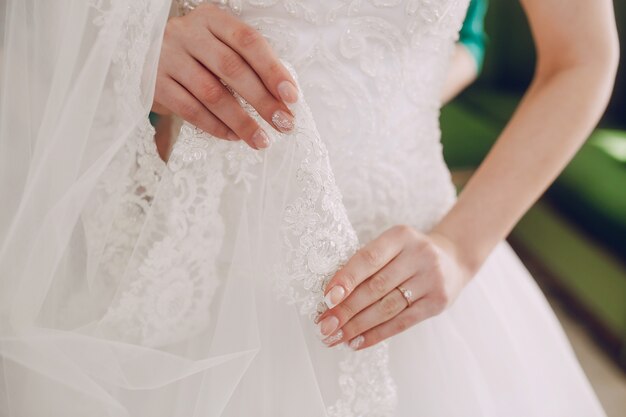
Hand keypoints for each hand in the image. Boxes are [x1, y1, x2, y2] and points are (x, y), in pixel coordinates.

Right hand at [153, 3, 298, 149]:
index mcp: (211, 19)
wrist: (142, 56)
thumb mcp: (218, 45)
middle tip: (284, 124)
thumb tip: (282, 97)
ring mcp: (168, 58)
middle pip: (232, 68)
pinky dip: (215, 126)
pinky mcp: (154, 84)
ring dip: (241, 121)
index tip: (291, 97)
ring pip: (211, 93)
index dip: (272, 69)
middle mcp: (188, 34)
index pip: (248, 41)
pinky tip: (233, 137)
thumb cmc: (195, 55)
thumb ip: (246, 62)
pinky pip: (190, 110)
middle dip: (262, 100)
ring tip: (261, 140)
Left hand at [316, 225, 472, 349]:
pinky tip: (357, 342)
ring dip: (357, 326)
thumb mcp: (392, 247)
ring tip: (336, 337)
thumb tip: (331, 296)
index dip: (346, 279)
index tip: (326, 298)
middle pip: (375, 287)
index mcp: (401, 236)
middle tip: (324, 325)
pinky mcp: (438, 302)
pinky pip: (402, 322)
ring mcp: (431, 279)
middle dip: (346, 309)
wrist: (453, 260)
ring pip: (387, 308)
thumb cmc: (409, 255)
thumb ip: (367, 264)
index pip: (368, 259)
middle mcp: (419, 256)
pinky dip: (377, 334)